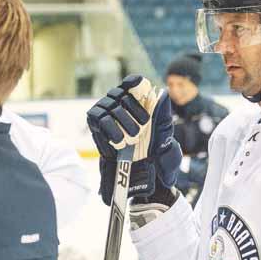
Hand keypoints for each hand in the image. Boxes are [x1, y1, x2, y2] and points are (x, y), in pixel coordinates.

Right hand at [87, 75, 181, 205]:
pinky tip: (118, 141)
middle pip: (120, 93)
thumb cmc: (155, 156)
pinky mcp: (95, 126)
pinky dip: (110, 128)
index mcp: (139, 104)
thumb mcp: (165, 136)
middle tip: (141, 128)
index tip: (135, 85)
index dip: (133, 82)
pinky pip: (99, 118)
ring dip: (122, 120)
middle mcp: (120, 105)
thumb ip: (164, 116)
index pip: (133, 83)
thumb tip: (162, 94)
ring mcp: (106, 114)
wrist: (141, 177)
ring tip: (131, 139)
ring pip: (109, 104)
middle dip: (132, 109)